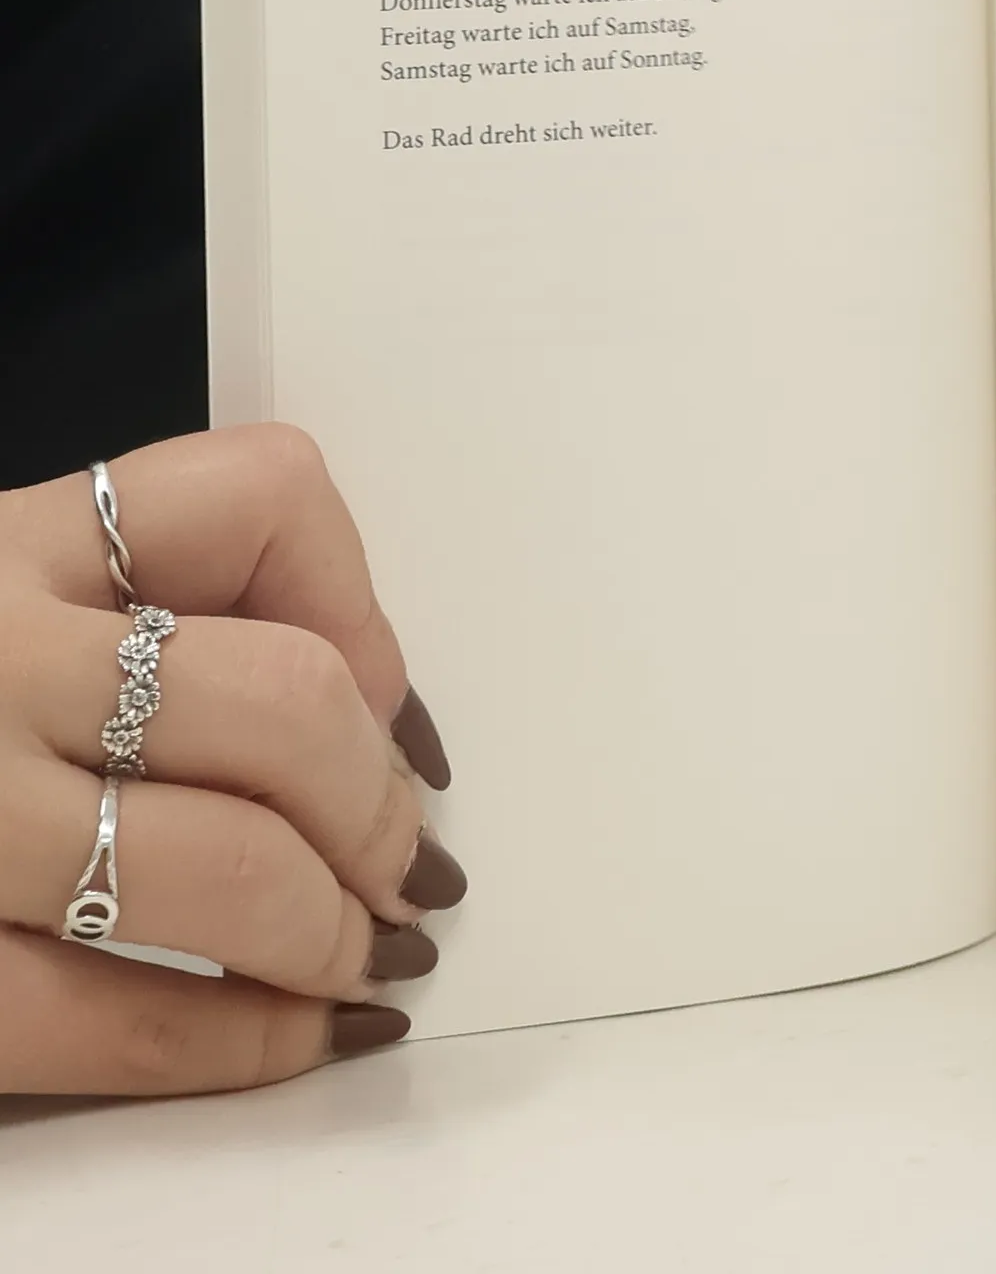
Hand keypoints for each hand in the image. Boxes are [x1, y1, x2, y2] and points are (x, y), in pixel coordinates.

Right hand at [0, 426, 460, 1096]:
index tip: (388, 705)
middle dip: (375, 804)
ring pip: (223, 866)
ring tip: (368, 955)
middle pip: (284, 702)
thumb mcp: (4, 599)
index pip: (262, 499)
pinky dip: (240, 1042)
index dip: (364, 607)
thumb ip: (154, 609)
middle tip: (409, 863)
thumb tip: (376, 712)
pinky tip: (298, 1039)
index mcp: (8, 544)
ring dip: (334, 928)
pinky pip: (113, 1021)